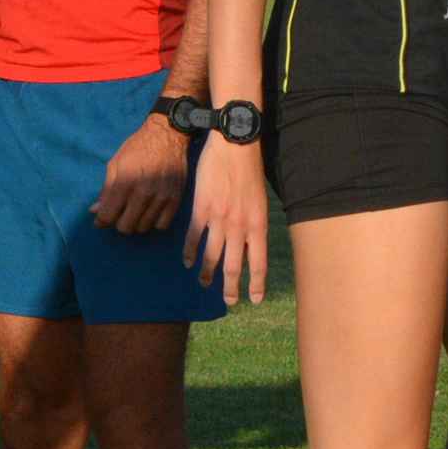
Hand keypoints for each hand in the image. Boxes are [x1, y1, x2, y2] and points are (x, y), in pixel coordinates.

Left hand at [93, 115, 187, 234]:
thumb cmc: (137, 148)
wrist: (167, 136)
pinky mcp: (175, 199)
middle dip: (119, 222)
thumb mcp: (115, 164)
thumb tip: (95, 211)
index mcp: (124, 182)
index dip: (101, 221)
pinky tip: (151, 212)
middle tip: (121, 213)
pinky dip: (154, 222)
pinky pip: (162, 225)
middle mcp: (143, 193)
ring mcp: (161, 198)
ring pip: (143, 228)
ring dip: (137, 222)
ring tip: (136, 211)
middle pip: (126, 227)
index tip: (102, 219)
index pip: (108, 216)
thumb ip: (106, 190)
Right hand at [183, 132, 268, 304]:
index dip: (256, 284)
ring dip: (207, 274)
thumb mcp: (260, 202)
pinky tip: (187, 262)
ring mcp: (219, 220)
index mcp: (258, 225)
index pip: (259, 263)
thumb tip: (249, 243)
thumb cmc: (250, 171)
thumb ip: (254, 223)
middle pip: (234, 266)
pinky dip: (189, 252)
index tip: (255, 299)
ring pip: (212, 256)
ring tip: (204, 284)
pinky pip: (193, 237)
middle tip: (229, 301)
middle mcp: (240, 227)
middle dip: (231, 288)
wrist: (235, 147)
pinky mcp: (201, 210)